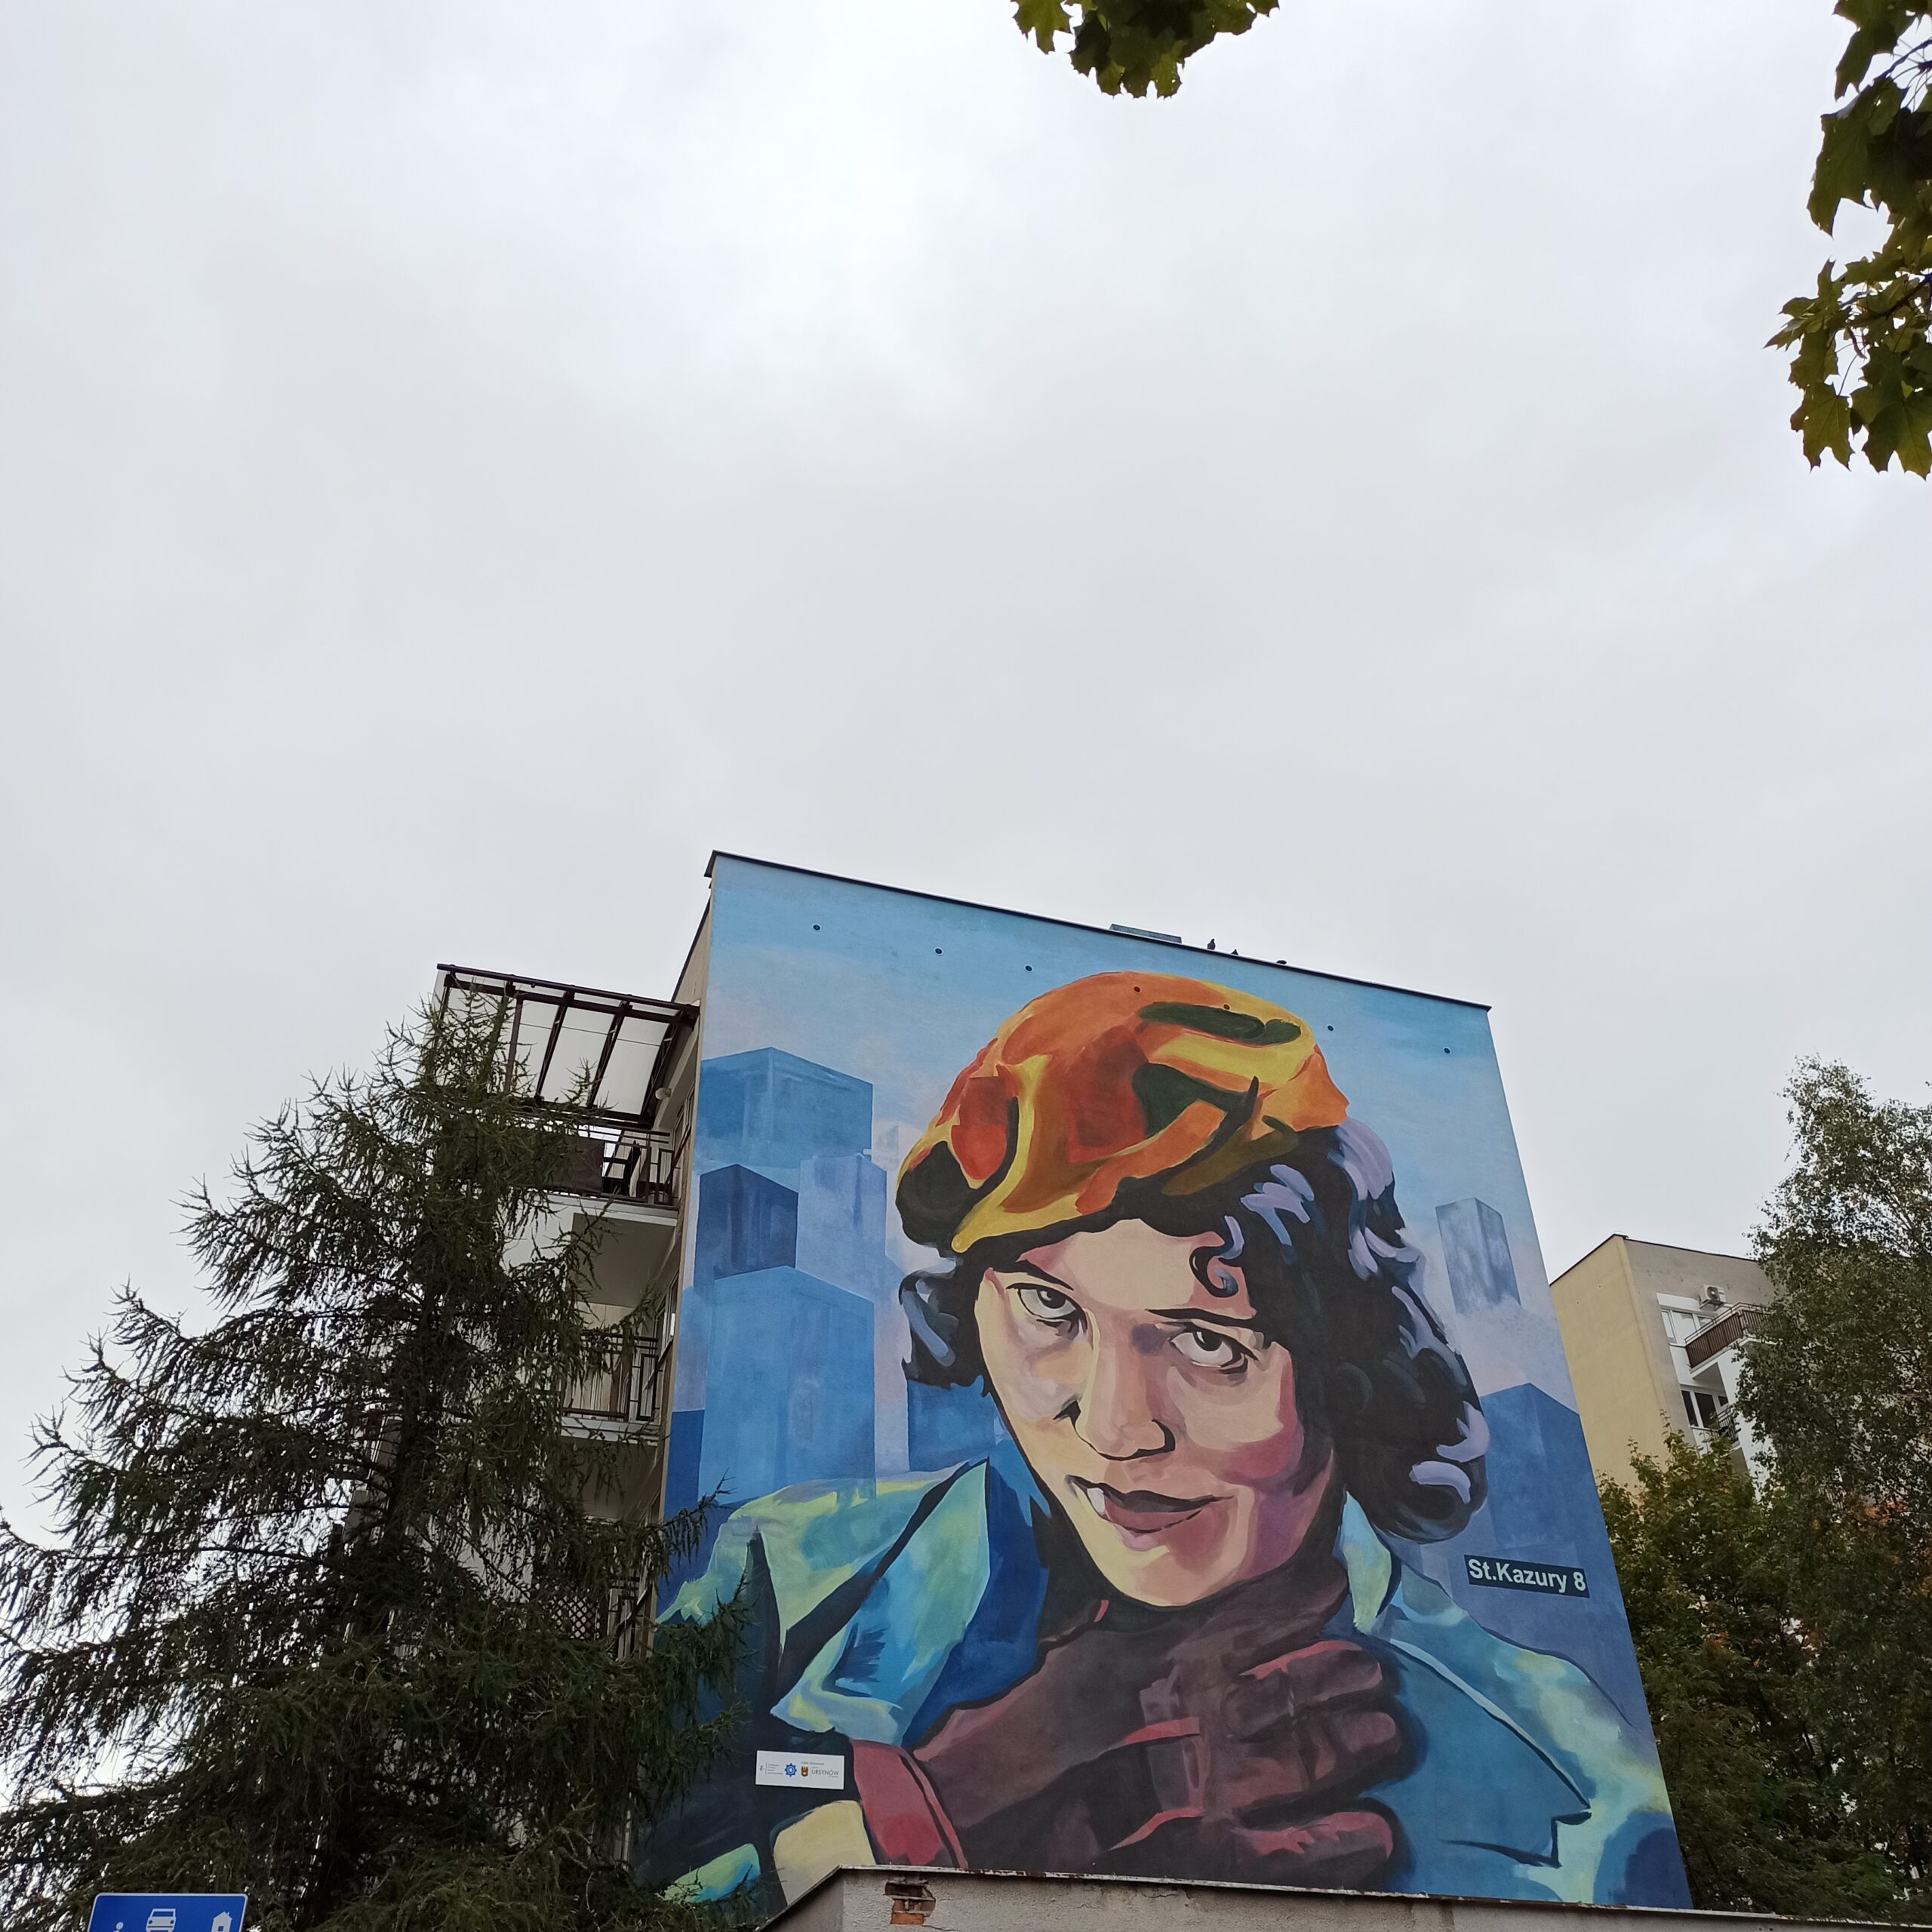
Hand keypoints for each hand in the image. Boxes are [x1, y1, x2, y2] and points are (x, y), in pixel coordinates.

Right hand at [851, 1549, 1401, 1883]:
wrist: (980, 1820)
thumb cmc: (1011, 1728)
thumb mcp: (1068, 1650)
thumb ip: (1116, 1621)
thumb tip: (1125, 1584)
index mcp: (1164, 1654)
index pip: (1253, 1612)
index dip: (1302, 1596)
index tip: (1335, 1581)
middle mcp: (1205, 1709)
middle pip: (1300, 1680)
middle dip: (1344, 1672)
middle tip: (1372, 1670)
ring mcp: (1223, 1785)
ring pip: (1317, 1752)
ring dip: (1359, 1740)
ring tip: (1387, 1731)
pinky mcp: (1224, 1858)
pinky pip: (1306, 1851)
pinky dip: (1348, 1841)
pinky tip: (1379, 1833)